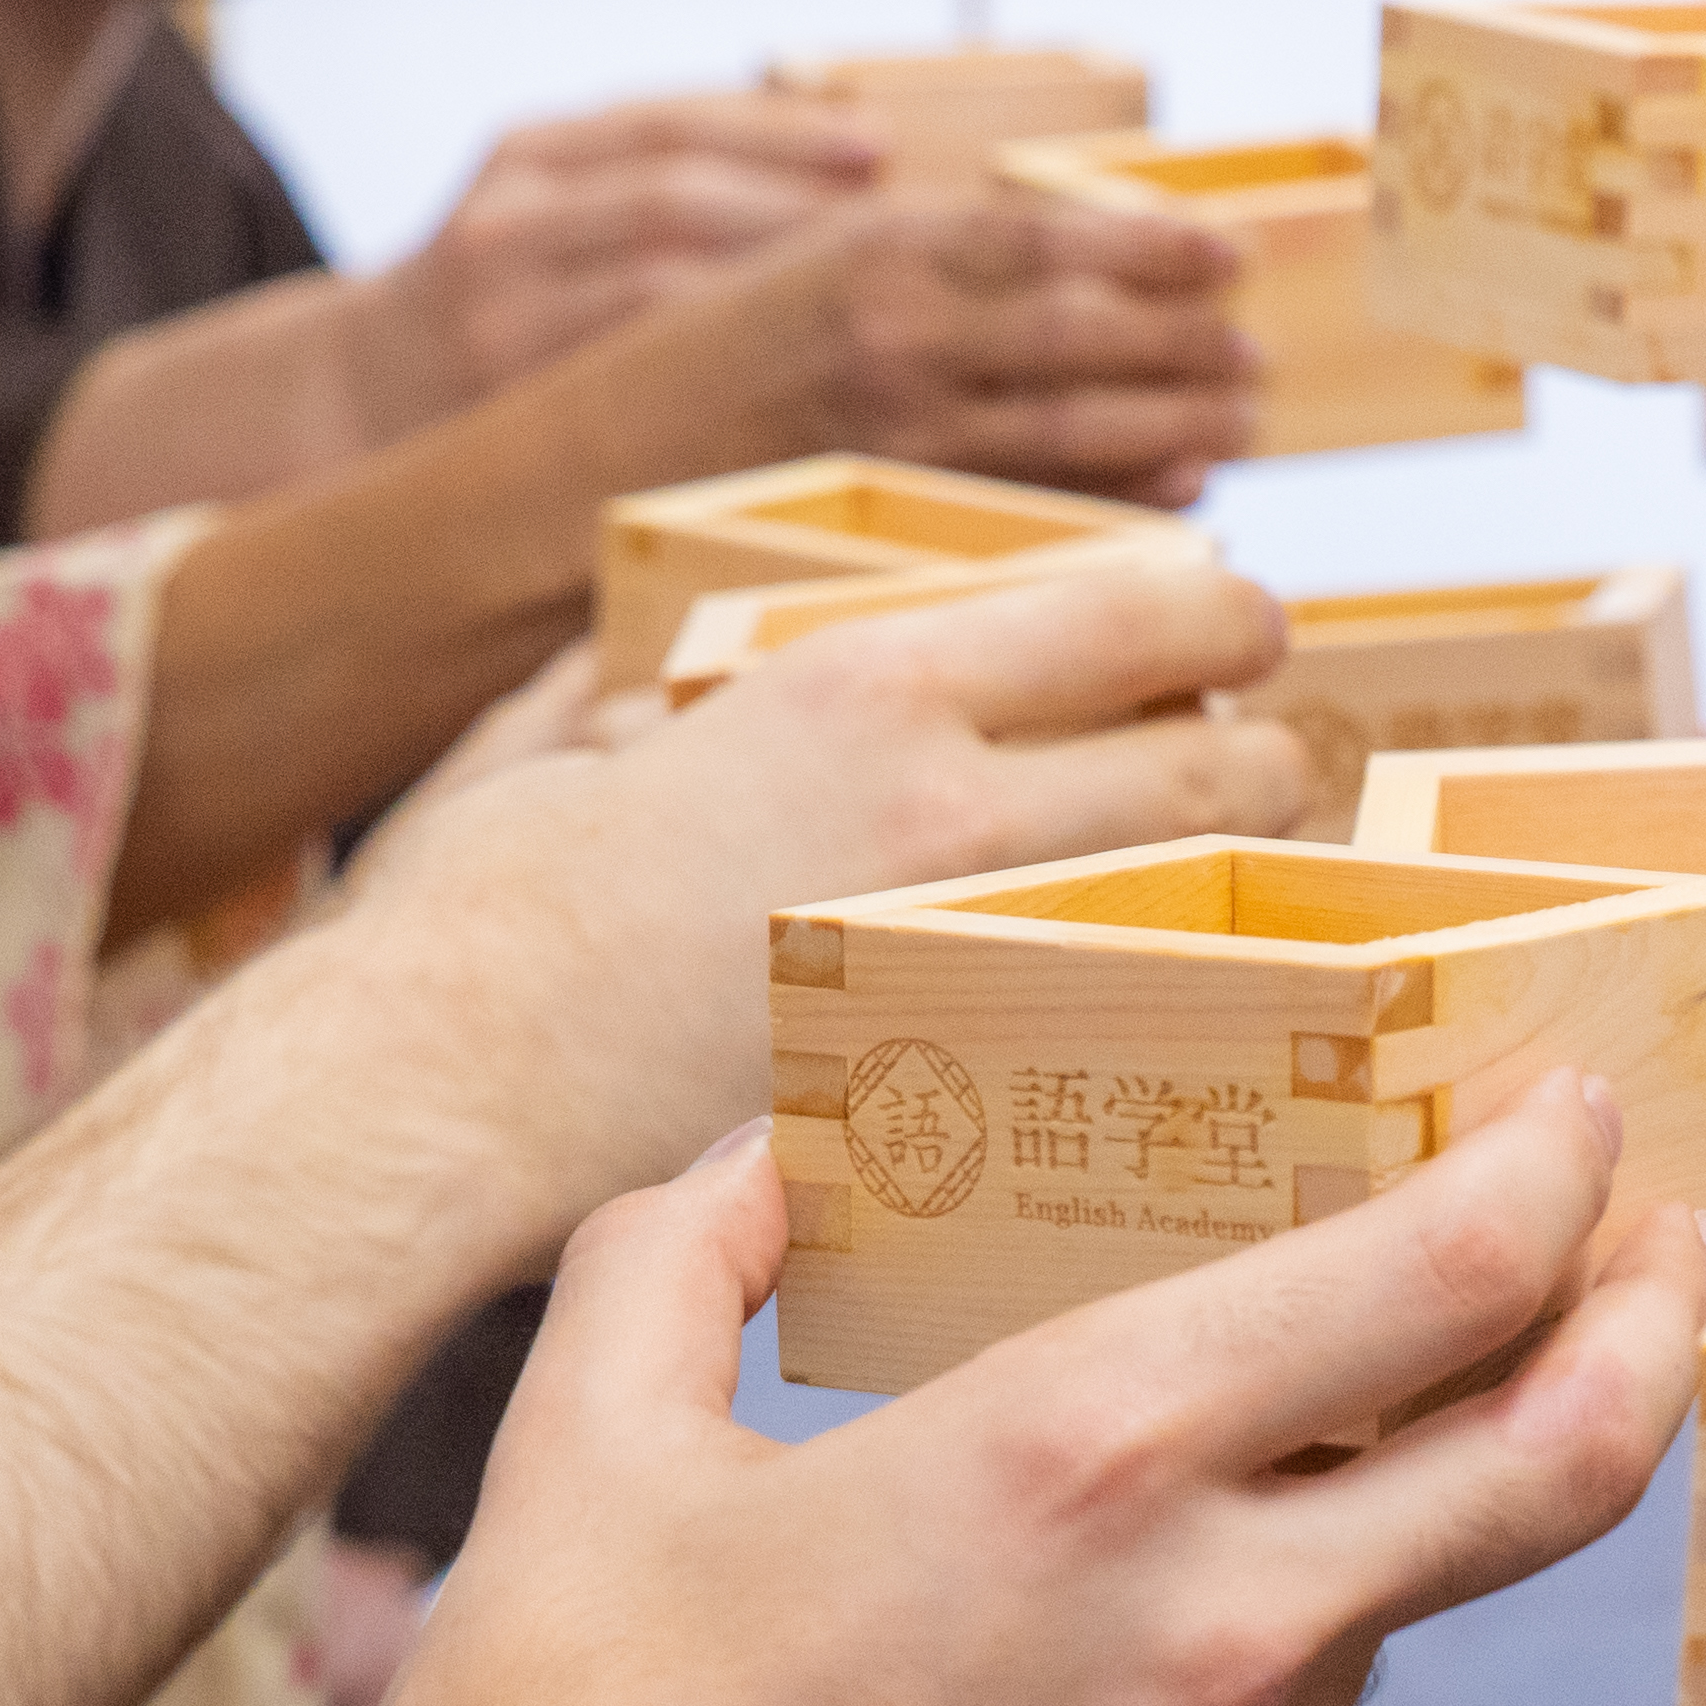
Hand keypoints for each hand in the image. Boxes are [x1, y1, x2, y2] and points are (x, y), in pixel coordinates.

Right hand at [341, 553, 1317, 1255]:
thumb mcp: (561, 736)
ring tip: (1244, 905)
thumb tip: (643, 667)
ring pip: (1213, 909)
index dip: (1223, 613)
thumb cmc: (470, 918)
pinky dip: (1185, 1021)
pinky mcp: (966, 1098)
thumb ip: (639, 684)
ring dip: (1256, 895)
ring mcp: (978, 961)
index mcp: (869, 684)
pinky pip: (1140, 1041)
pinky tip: (1167, 1036)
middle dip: (1271, 760)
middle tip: (1268, 776)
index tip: (1245, 630)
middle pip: (1227, 760)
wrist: (433, 1097)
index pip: (1141, 608)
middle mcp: (956, 805)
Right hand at [352, 1080, 1705, 1705]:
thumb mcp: (589, 1439)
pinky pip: (1336, 1676)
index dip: (1558, 1170)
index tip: (1573, 1101)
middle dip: (1658, 1310)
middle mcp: (1216, 1614)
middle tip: (1677, 1220)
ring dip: (1501, 1446)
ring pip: (1451, 1570)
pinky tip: (1284, 1506)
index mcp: (1088, 1459)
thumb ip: (689, 1243)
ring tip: (1486, 1337)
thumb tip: (764, 1147)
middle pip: (1568, 1452)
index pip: (1452, 1281)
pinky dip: (1358, 1566)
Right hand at [379, 94, 894, 403]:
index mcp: (525, 157)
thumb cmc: (505, 300)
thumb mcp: (552, 208)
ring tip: (873, 302)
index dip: (778, 131)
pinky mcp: (513, 407)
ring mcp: (505, 320)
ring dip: (773, 292)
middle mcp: (508, 227)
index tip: (876, 144)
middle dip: (794, 208)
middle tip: (905, 231)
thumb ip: (656, 179)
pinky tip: (803, 376)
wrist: (363, 399)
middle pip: (673, 199)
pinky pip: (641, 384)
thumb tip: (844, 158)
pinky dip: (727, 373)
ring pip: (661, 294)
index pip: (665, 127)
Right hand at [680, 190, 1265, 504]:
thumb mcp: (796, 255)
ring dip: (1172, 422)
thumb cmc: (694, 355)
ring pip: (1073, 425)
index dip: (1150, 247)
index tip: (1226, 258)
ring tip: (1240, 423)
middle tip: (1253, 358)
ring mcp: (897, 432)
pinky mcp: (895, 518)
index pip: (1048, 236)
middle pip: (1083, 333)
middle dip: (1183, 344)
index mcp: (874, 244)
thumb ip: (914, 243)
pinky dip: (1120, 496)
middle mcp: (895, 333)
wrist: (574, 466)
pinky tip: (1178, 494)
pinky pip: (1037, 504)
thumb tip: (1048, 242)